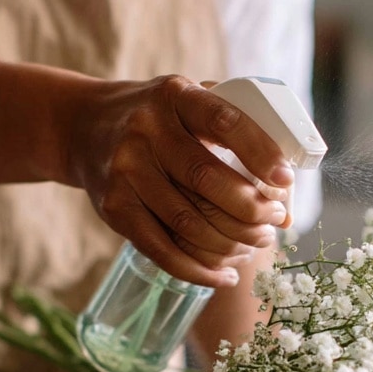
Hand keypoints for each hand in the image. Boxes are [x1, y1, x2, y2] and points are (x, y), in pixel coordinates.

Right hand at [66, 75, 293, 287]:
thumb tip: (289, 207)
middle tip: (274, 219)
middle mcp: (146, 130)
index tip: (286, 180)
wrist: (83, 127)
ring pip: (188, 222)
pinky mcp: (114, 208)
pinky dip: (199, 270)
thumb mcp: (192, 105)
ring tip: (256, 244)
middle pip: (207, 179)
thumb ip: (239, 139)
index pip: (224, 121)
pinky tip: (225, 276)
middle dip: (251, 208)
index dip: (260, 152)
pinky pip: (162, 250)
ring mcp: (126, 170)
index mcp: (175, 95)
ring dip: (232, 243)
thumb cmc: (161, 121)